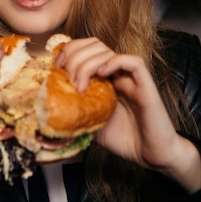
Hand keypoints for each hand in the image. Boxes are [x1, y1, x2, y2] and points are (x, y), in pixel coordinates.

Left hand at [56, 37, 200, 191]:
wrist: (150, 155)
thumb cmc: (124, 139)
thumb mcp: (90, 123)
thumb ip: (76, 110)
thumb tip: (50, 106)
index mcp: (103, 78)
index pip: (85, 49)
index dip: (68, 52)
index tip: (56, 68)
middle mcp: (116, 73)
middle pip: (93, 46)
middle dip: (75, 58)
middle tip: (69, 81)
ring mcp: (131, 77)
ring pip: (108, 51)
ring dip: (88, 63)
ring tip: (81, 84)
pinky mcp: (145, 84)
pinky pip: (133, 62)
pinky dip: (115, 62)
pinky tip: (102, 75)